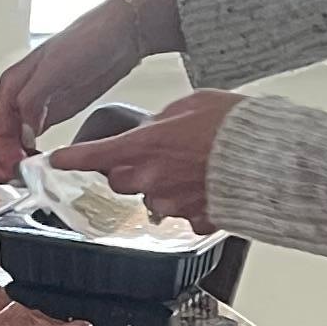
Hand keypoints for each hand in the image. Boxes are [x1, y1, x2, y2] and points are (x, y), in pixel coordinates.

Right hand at [0, 0, 180, 181]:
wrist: (118, 33)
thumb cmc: (88, 41)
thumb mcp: (55, 70)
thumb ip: (33, 102)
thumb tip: (24, 133)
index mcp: (12, 87)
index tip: (17, 170)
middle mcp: (18, 97)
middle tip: (19, 181)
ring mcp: (34, 105)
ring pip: (8, 142)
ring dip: (12, 163)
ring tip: (29, 177)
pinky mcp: (50, 111)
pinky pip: (28, 139)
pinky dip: (28, 155)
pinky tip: (41, 163)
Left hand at [54, 91, 235, 230]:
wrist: (272, 157)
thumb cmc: (236, 126)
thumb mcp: (191, 105)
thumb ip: (162, 120)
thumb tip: (155, 129)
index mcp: (145, 146)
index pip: (95, 156)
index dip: (71, 160)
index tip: (55, 162)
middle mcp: (152, 178)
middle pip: (121, 180)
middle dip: (130, 169)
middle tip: (157, 154)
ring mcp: (173, 203)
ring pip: (152, 198)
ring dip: (163, 185)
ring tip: (195, 167)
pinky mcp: (196, 220)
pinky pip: (183, 214)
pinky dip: (191, 202)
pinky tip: (209, 186)